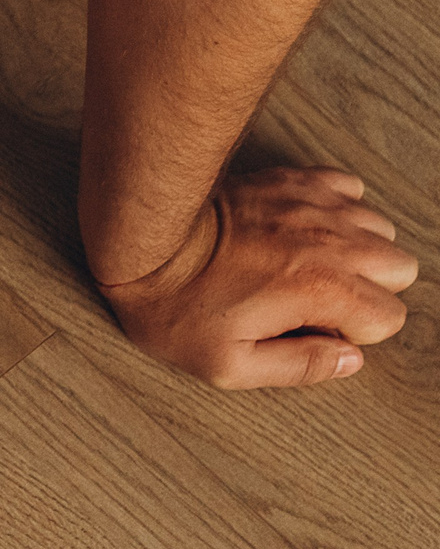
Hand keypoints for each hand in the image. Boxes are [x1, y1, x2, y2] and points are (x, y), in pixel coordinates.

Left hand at [100, 168, 418, 388]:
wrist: (147, 241)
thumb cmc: (177, 305)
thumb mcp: (228, 363)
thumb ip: (298, 367)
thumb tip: (347, 362)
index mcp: (323, 290)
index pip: (388, 318)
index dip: (351, 334)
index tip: (310, 332)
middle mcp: (334, 242)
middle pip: (399, 270)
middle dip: (366, 292)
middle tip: (312, 303)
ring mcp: (320, 206)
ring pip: (381, 230)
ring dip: (355, 253)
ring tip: (304, 269)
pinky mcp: (300, 181)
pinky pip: (351, 192)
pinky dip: (338, 214)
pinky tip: (302, 233)